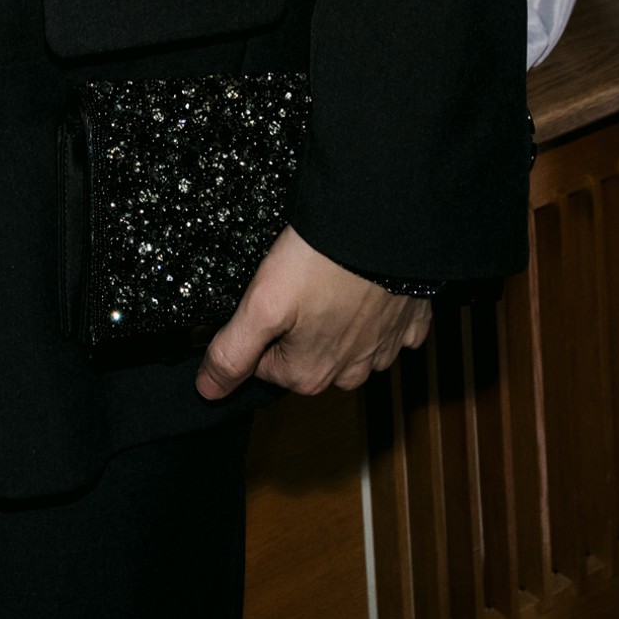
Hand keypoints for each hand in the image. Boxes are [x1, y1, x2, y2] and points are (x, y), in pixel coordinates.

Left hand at [196, 225, 432, 398]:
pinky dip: (377, 310)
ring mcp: (384, 350)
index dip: (259, 325)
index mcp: (308, 375)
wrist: (385, 227)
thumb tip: (207, 391)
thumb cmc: (320, 263)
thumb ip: (231, 353)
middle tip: (301, 281)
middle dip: (298, 324)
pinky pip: (388, 327)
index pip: (264, 363)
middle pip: (306, 354)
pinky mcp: (410, 325)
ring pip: (347, 343)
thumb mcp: (261, 304)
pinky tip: (368, 285)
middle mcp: (350, 374)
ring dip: (338, 318)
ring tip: (332, 278)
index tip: (268, 295)